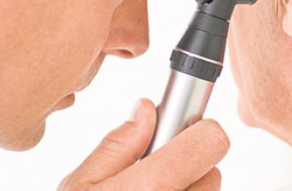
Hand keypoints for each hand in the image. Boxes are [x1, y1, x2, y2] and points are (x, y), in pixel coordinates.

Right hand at [59, 98, 228, 190]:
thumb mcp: (79, 185)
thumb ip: (116, 145)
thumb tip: (146, 110)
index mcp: (152, 188)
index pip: (211, 140)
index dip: (198, 131)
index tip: (182, 131)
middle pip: (212, 170)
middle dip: (188, 167)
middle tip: (152, 175)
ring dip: (187, 190)